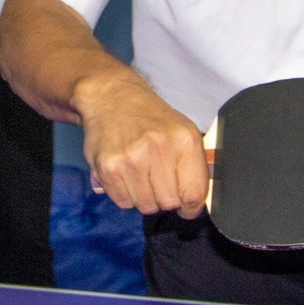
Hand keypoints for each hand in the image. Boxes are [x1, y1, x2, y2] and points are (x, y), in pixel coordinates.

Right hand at [73, 71, 207, 217]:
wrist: (113, 97)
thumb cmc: (151, 118)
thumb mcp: (183, 131)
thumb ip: (194, 167)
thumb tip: (195, 204)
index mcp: (184, 140)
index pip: (194, 194)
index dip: (190, 207)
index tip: (186, 206)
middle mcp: (159, 148)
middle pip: (169, 203)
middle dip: (165, 198)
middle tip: (158, 180)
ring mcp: (131, 159)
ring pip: (146, 206)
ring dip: (144, 198)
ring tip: (140, 175)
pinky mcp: (108, 168)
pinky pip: (123, 202)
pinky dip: (125, 195)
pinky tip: (125, 175)